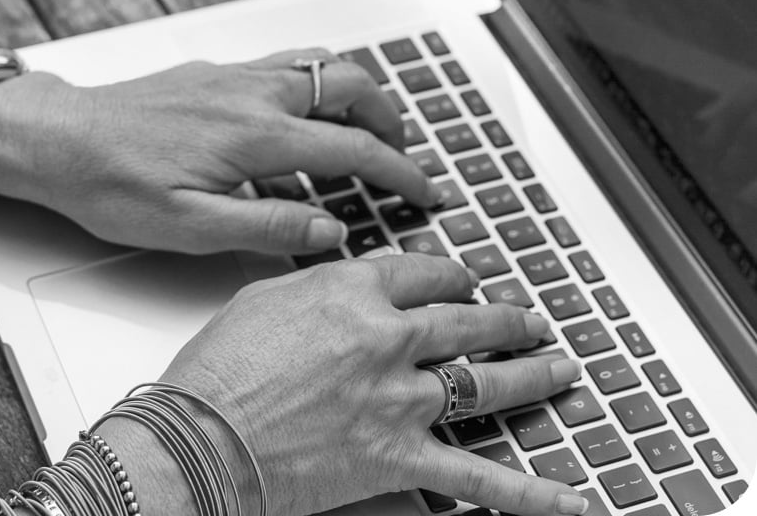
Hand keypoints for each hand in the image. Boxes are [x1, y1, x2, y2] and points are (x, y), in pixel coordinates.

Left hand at [0, 49, 440, 254]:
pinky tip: (305, 111)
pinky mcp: (213, 71)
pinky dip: (318, 80)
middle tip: (403, 156)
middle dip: (391, 119)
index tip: (426, 192)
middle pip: (351, 85)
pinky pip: (285, 61)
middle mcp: (253, 93)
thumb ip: (268, 227)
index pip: (354, 149)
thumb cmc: (111, 184)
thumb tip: (330, 230)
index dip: (401, 173)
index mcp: (256, 136)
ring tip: (366, 129)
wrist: (58, 140)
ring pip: (320, 64)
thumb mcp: (190, 228)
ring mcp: (233, 75)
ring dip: (356, 92)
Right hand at [159, 254, 587, 515]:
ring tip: (558, 368)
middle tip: (527, 319)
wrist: (198, 439)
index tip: (461, 282)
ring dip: (531, 376)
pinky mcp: (400, 458)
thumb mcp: (261, 298)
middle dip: (506, 319)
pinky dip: (531, 493)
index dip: (451, 277)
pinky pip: (479, 478)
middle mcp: (387, 339)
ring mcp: (400, 400)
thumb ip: (317, 286)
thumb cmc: (217, 371)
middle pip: (467, 321)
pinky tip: (569, 498)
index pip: (424, 274)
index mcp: (352, 292)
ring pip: (487, 383)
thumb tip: (345, 282)